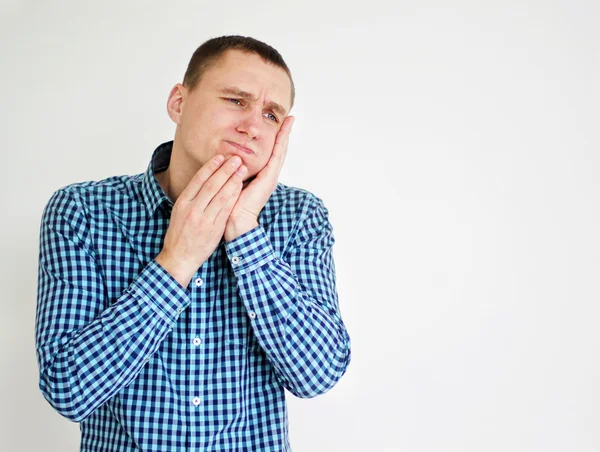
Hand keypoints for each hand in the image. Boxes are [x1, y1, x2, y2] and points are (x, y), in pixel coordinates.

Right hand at [156, 155, 246, 287]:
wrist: (180, 257)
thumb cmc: (180, 234)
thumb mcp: (179, 212)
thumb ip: (191, 197)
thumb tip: (203, 180)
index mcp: (183, 203)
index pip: (198, 180)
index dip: (210, 167)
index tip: (220, 157)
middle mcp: (193, 209)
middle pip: (211, 185)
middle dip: (225, 170)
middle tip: (235, 158)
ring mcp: (204, 219)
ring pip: (221, 195)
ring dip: (233, 180)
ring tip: (242, 169)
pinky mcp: (214, 229)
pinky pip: (226, 209)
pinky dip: (234, 196)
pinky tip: (240, 187)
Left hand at [224, 116, 294, 240]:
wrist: (237, 219)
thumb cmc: (233, 203)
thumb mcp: (234, 181)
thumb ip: (235, 169)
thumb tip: (230, 157)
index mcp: (262, 175)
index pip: (271, 153)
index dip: (275, 139)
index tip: (279, 125)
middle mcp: (270, 174)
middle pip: (279, 149)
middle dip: (284, 133)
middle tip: (289, 118)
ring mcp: (271, 176)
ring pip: (280, 150)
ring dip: (285, 134)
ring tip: (289, 121)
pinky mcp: (269, 178)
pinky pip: (276, 156)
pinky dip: (281, 143)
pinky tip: (284, 133)